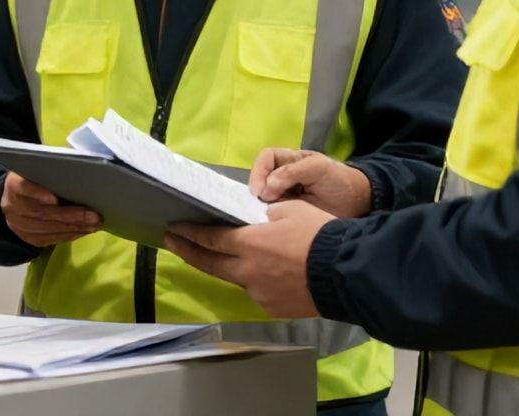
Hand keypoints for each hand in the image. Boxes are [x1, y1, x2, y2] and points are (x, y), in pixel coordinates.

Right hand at [0, 173, 100, 247]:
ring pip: (47, 229)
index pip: (23, 188)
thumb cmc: (34, 180)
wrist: (15, 201)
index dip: (37, 194)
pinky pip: (50, 240)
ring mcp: (18, 225)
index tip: (55, 198)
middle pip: (41, 213)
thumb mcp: (37, 171)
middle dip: (70, 216)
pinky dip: (69, 235)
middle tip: (93, 216)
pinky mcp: (28, 238)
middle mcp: (12, 207)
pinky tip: (84, 231)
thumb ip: (51, 172)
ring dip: (73, 228)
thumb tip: (80, 173)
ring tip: (94, 225)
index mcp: (14, 184)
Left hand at [164, 200, 334, 317]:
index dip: (189, 233)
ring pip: (234, 278)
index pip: (210, 238)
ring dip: (225, 266)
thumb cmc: (319, 235)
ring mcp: (258, 293)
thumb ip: (264, 215)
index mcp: (249, 243)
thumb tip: (253, 221)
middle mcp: (247, 271)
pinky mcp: (272, 308)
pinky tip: (264, 272)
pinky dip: (253, 279)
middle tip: (172, 242)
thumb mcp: (290, 210)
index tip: (173, 229)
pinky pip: (256, 290)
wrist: (346, 273)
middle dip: (188, 251)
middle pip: (210, 263)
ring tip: (221, 256)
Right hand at [249, 148, 371, 217]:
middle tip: (263, 204)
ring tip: (266, 214)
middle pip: (260, 179)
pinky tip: (271, 222)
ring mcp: (284, 196)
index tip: (260, 190)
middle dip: (258, 190)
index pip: (266, 159)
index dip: (259, 171)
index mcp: (289, 160)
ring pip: (263, 198)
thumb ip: (291, 172)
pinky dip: (268, 217)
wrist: (358, 204)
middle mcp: (282, 177)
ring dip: (261, 206)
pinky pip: (272, 214)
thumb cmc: (339, 180)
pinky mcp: (288, 213)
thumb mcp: (318, 168)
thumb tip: (266, 188)